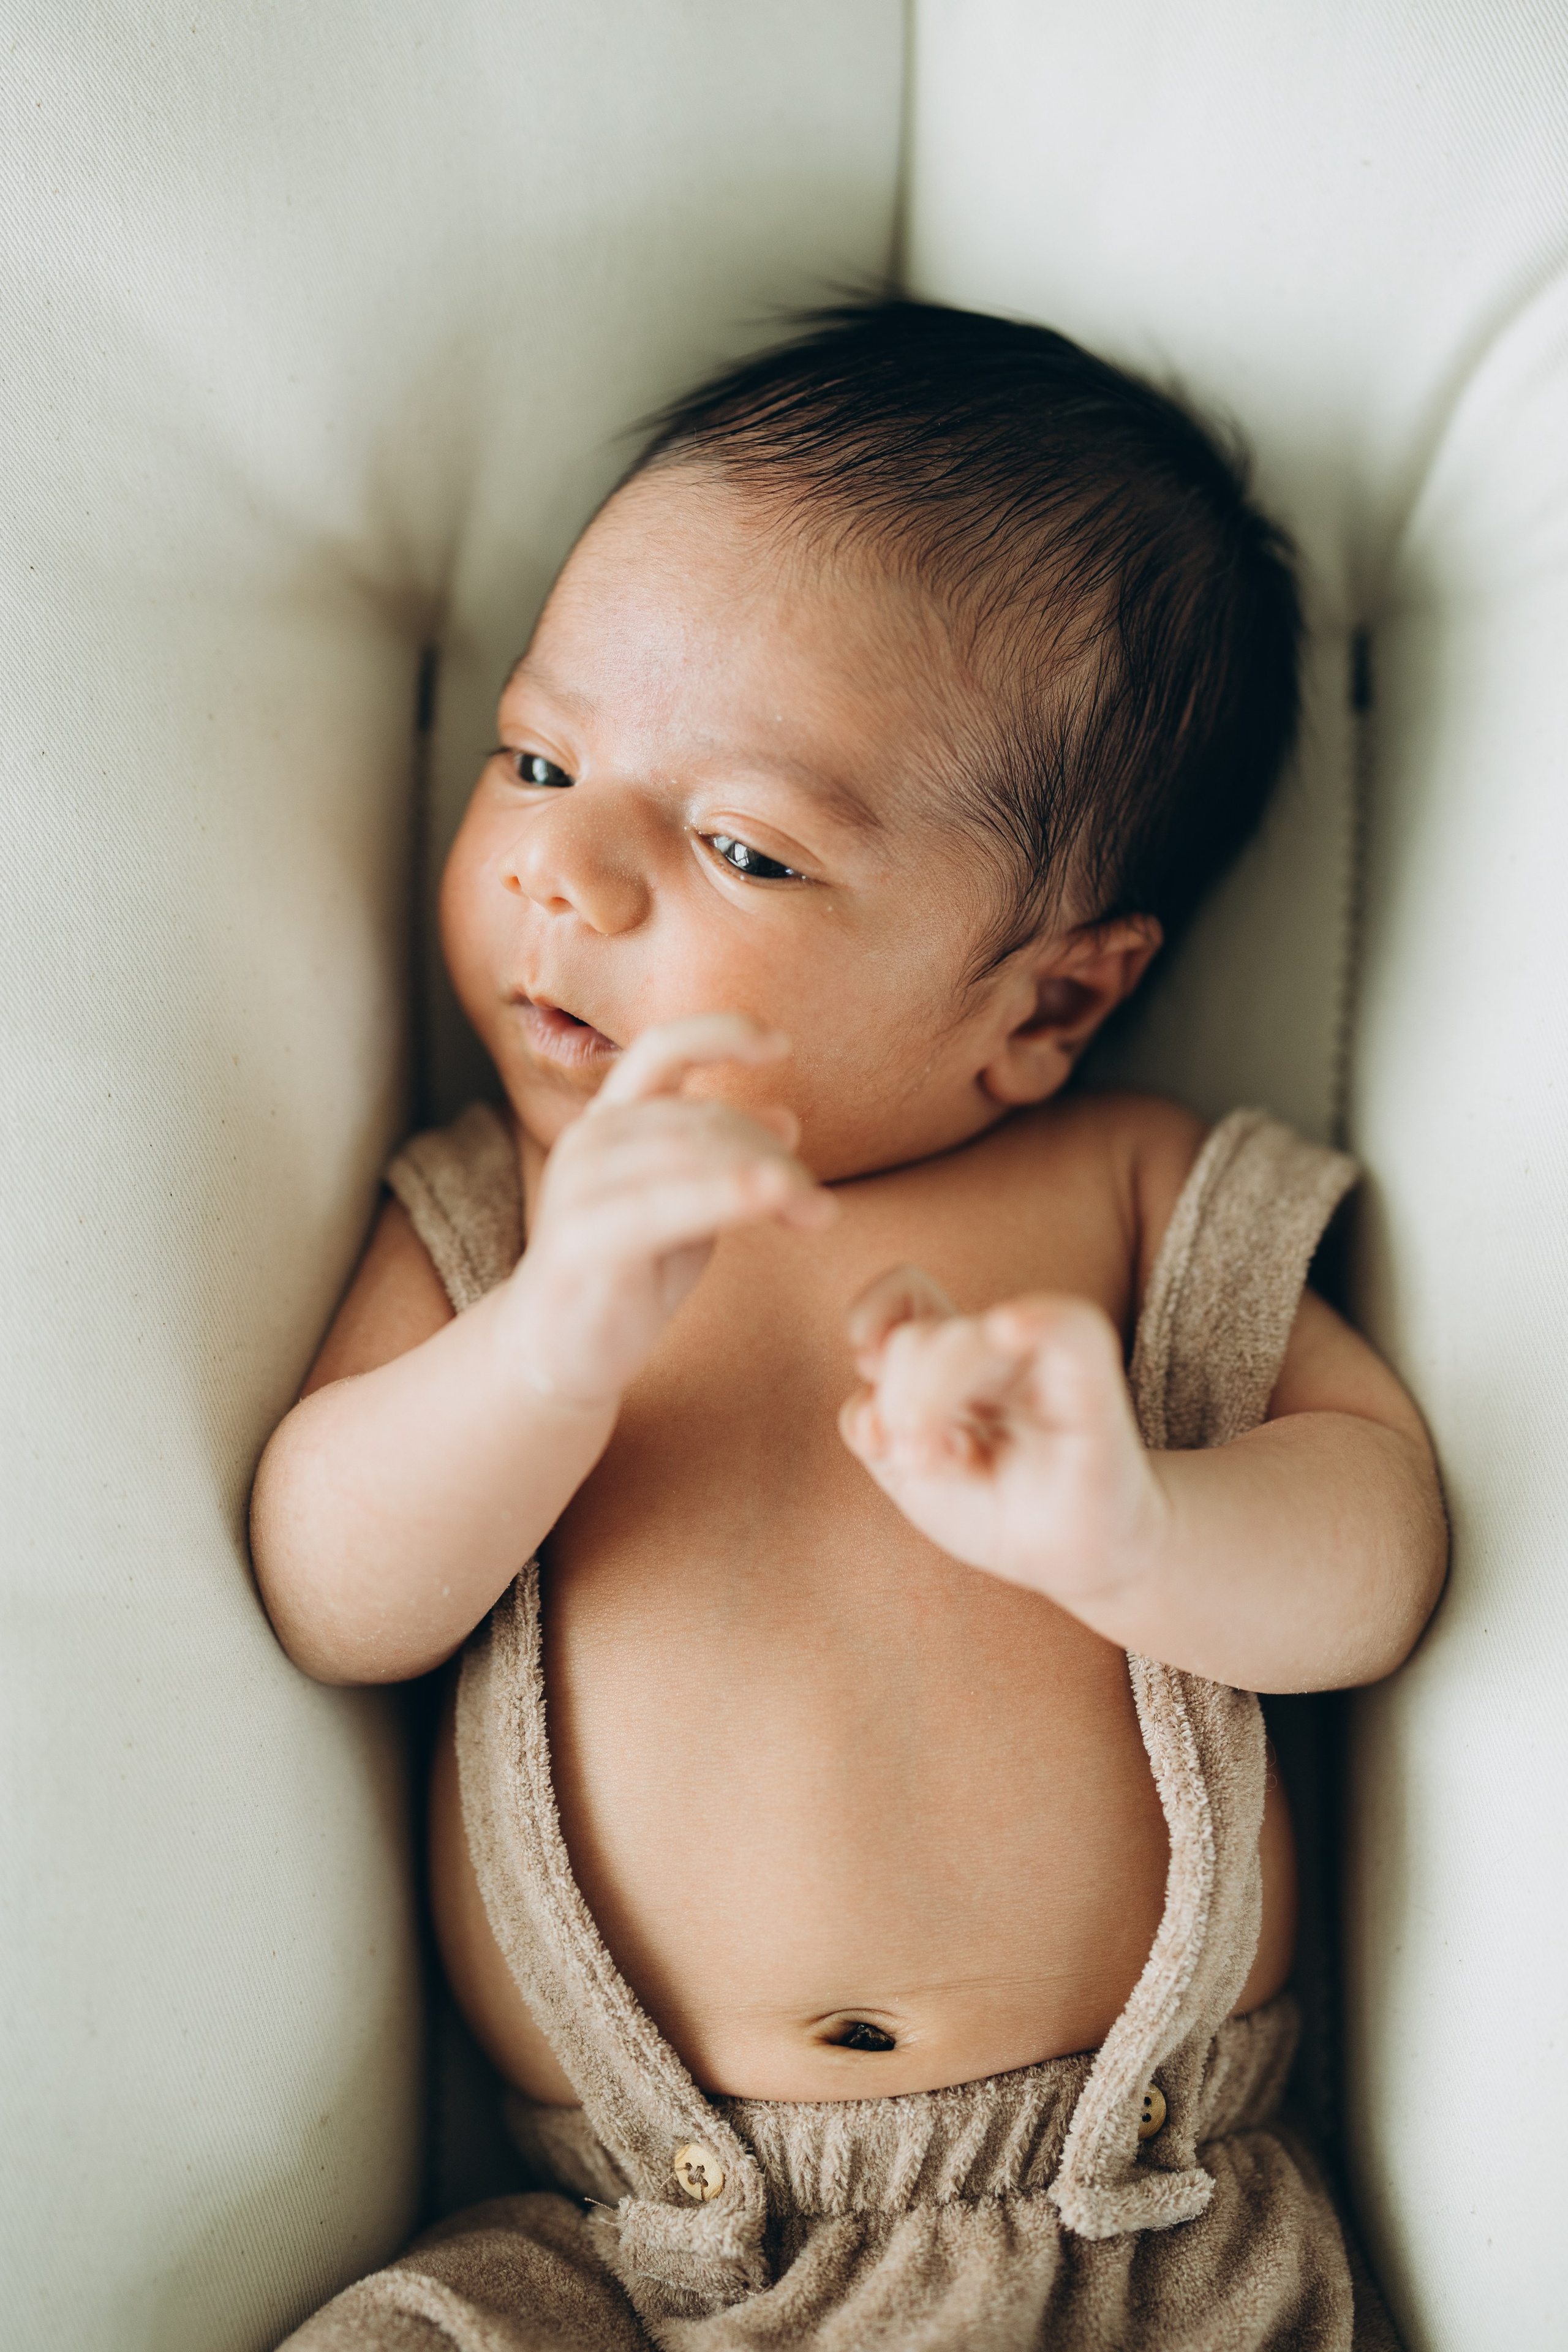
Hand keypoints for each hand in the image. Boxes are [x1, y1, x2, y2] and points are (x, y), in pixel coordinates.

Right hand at [507, 1013, 834, 1409]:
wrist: (558, 1352)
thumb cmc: (629, 1276)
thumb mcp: (689, 1210)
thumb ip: (726, 1162)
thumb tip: (787, 1117)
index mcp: (612, 1120)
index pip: (663, 1049)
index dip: (720, 1035)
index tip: (780, 1044)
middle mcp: (590, 1140)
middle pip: (701, 1119)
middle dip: (769, 1154)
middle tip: (817, 1204)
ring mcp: (579, 1186)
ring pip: (690, 1154)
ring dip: (763, 1176)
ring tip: (814, 1211)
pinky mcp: (578, 1238)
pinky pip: (663, 1205)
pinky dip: (725, 1194)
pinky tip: (771, 1198)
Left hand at [838, 1267, 1168, 1607]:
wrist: (1074, 1560)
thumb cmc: (998, 1512)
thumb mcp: (913, 1478)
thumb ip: (877, 1431)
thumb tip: (866, 1410)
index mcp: (951, 1361)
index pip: (908, 1295)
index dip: (874, 1311)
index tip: (863, 1359)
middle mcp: (995, 1351)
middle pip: (920, 1334)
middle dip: (898, 1395)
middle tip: (913, 1459)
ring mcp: (1044, 1362)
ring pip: (970, 1337)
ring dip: (932, 1393)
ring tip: (934, 1461)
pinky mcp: (1093, 1384)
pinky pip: (1071, 1328)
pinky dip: (1038, 1319)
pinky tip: (1008, 1329)